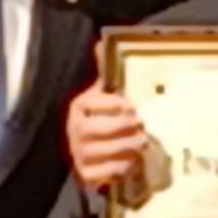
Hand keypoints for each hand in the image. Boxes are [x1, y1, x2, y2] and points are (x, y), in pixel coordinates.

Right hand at [66, 73, 152, 193]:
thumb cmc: (98, 118)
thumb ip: (102, 72)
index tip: (130, 106)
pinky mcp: (86, 174)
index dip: (115, 103)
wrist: (81, 150)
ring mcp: (79, 154)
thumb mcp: (98, 94)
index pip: (95, 103)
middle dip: (125, 126)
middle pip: (100, 129)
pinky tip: (133, 161)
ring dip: (130, 146)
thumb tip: (100, 43)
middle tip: (141, 125)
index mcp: (78, 107)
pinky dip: (124, 168)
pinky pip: (108, 172)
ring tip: (143, 142)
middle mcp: (75, 131)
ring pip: (106, 151)